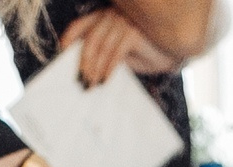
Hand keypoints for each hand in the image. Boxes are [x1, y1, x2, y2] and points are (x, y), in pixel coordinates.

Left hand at [60, 8, 183, 81]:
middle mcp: (114, 15)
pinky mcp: (135, 32)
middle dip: (83, 62)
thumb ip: (101, 53)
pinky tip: (105, 80)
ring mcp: (125, 21)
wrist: (171, 54)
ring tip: (91, 85)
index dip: (69, 37)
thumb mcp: (118, 53)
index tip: (61, 53)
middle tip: (81, 81)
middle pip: (90, 39)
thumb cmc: (144, 54)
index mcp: (105, 17)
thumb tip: (81, 70)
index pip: (82, 25)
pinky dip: (108, 68)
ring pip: (102, 46)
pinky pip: (116, 52)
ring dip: (95, 68)